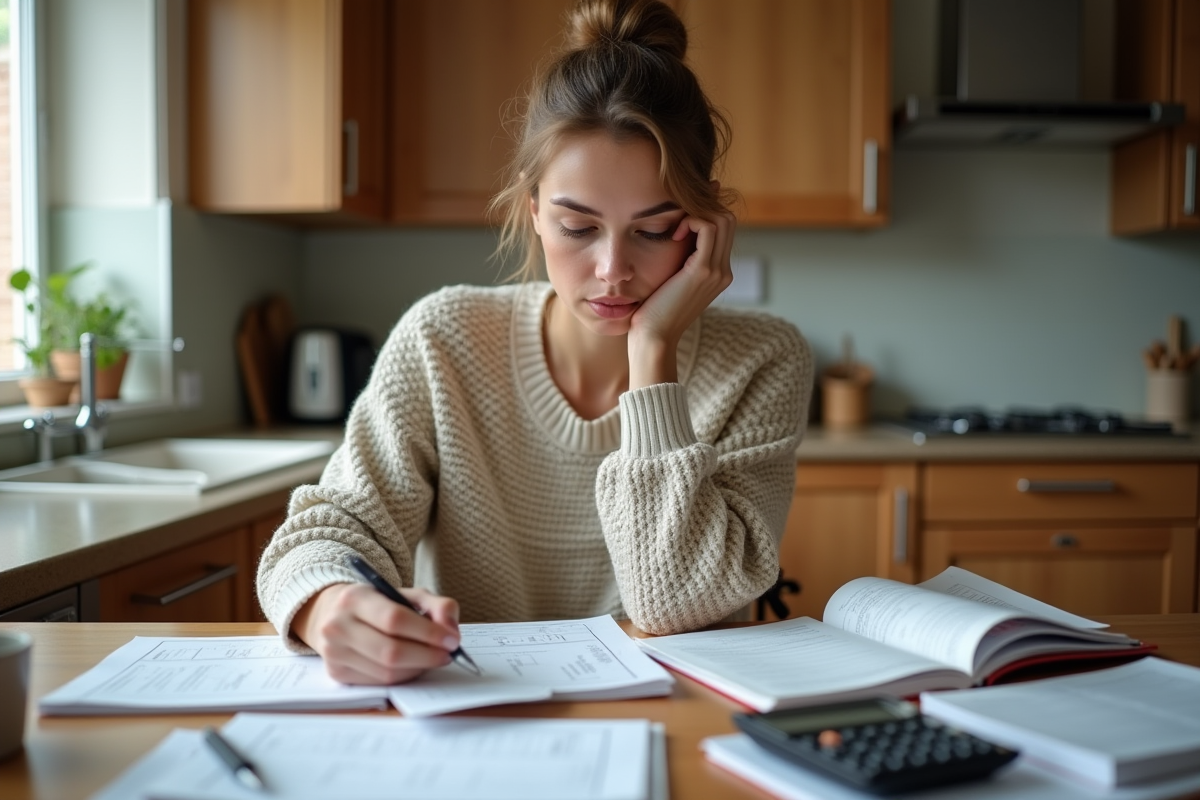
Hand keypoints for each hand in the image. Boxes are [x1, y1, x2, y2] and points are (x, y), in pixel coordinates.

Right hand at [292, 582, 461, 684]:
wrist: (334, 614)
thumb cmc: (377, 604)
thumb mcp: (405, 594)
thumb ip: (435, 605)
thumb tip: (451, 631)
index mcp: (354, 598)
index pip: (395, 619)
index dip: (428, 632)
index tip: (452, 639)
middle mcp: (337, 626)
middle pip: (390, 651)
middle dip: (427, 656)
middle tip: (448, 654)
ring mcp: (334, 652)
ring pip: (386, 672)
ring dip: (417, 668)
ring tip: (431, 658)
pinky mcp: (336, 673)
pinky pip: (379, 682)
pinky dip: (403, 677)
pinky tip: (412, 666)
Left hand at [628, 205, 735, 388]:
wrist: (654, 338)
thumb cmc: (654, 312)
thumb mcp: (670, 282)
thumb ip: (677, 263)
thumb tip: (669, 240)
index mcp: (719, 273)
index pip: (724, 229)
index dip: (704, 214)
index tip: (679, 218)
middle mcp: (724, 271)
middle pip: (727, 219)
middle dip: (703, 208)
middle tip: (677, 216)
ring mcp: (717, 271)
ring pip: (722, 219)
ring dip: (696, 213)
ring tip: (675, 228)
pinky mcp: (703, 270)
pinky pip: (708, 228)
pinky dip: (691, 220)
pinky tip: (674, 233)